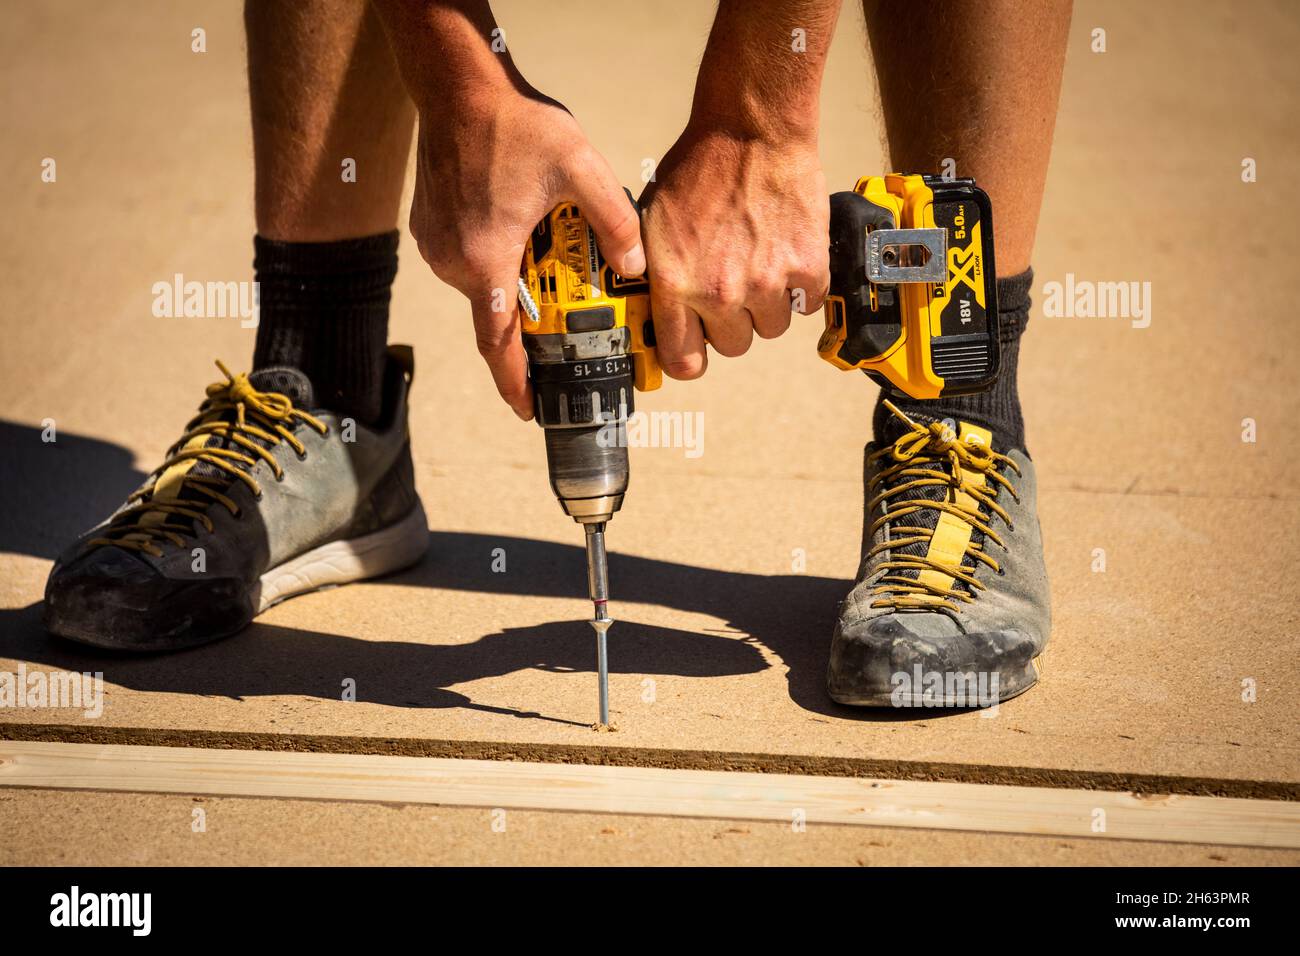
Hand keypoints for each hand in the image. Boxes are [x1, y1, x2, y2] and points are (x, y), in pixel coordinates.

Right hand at [409, 88, 643, 419]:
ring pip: (485, 286)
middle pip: (498, 315)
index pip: (499, 346)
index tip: (531, 411)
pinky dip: (498, 260)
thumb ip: (615, 223)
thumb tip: (639, 267)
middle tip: (568, 320)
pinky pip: (469, 260)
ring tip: (551, 263)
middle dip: (534, 326)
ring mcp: (438, 246)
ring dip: (517, 287)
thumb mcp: (580, 170)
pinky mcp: (431, 228)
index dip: (516, 385)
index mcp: (487, 262)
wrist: (457, 85)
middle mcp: (454, 263)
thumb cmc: (512, 125)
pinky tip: (523, 232)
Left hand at [638, 124, 830, 379]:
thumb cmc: (699, 167)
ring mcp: (767, 283)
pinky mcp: (808, 268)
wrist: (752, 129)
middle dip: (733, 322)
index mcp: (676, 284)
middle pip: (734, 346)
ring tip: (760, 264)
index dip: (690, 357)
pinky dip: (802, 286)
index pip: (683, 362)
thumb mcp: (651, 223)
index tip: (696, 346)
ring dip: (768, 304)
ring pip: (772, 327)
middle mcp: (720, 293)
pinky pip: (807, 303)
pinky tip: (786, 254)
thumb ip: (656, 273)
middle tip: (732, 286)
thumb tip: (655, 313)